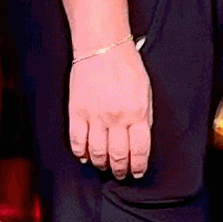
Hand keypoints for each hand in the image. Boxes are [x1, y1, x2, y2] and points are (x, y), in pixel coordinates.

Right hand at [68, 45, 154, 178]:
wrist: (102, 47)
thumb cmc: (127, 66)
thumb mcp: (146, 92)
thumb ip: (144, 118)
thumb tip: (140, 141)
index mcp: (138, 112)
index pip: (140, 150)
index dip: (138, 166)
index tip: (137, 172)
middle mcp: (117, 117)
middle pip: (118, 156)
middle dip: (120, 170)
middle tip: (120, 174)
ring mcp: (95, 116)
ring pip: (97, 153)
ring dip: (102, 164)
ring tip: (105, 166)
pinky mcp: (77, 112)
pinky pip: (77, 141)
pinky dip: (81, 154)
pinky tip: (86, 157)